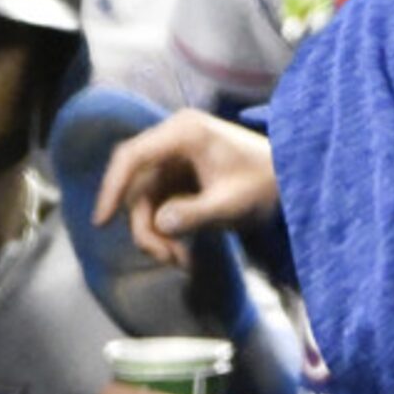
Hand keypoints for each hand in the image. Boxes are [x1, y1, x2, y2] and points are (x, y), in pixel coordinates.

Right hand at [94, 108, 281, 269]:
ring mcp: (171, 160)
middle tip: (166, 258)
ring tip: (181, 260)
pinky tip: (182, 250)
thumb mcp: (233, 202)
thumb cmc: (266, 183)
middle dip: (144, 227)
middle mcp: (171, 142)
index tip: (101, 221)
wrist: (292, 181)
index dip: (111, 188)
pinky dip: (164, 231)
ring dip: (155, 235)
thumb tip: (161, 224)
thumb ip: (196, 213)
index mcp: (184, 133)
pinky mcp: (175, 178)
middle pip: (135, 186)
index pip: (132, 157)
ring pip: (143, 202)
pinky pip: (155, 207)